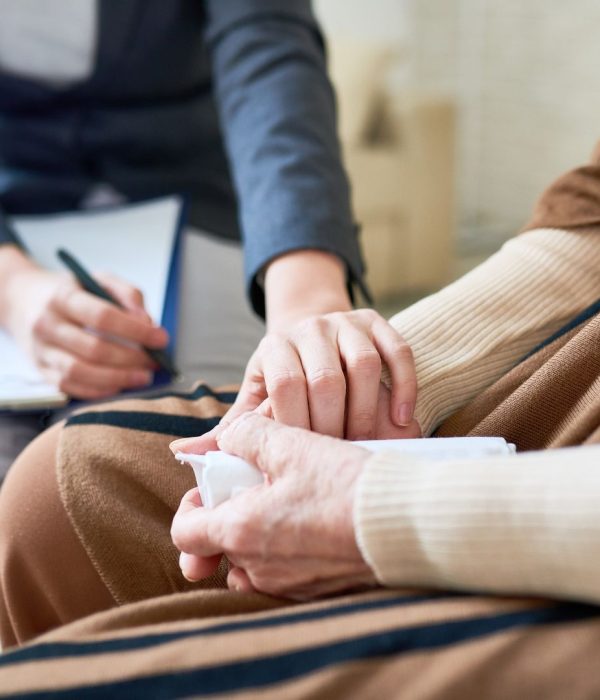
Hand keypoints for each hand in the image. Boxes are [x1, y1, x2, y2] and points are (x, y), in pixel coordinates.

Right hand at [4, 266, 168, 398]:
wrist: (23, 301)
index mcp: (63, 297)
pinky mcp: (41, 371)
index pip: (103, 316)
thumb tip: (147, 321)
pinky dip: (99, 391)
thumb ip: (127, 294)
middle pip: (94, 349)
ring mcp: (41, 351)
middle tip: (155, 362)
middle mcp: (47, 325)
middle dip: (131, 359)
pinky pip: (71, 388)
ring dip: (118, 379)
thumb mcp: (98, 279)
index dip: (136, 331)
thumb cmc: (70, 291)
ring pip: (81, 373)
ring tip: (142, 377)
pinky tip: (120, 385)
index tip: (161, 339)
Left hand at [171, 413, 377, 599]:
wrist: (406, 524)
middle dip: (232, 515)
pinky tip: (314, 522)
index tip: (214, 487)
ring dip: (261, 535)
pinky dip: (289, 550)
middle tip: (258, 487)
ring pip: (254, 562)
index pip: (186, 533)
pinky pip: (287, 574)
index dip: (191, 506)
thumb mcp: (292, 445)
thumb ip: (248, 435)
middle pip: (223, 545)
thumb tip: (229, 436)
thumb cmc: (346, 485)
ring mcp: (290, 585)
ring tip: (289, 502)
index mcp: (242, 532)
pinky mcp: (319, 591)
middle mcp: (260, 568)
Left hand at [196, 309, 415, 446]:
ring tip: (365, 445)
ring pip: (364, 365)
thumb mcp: (255, 398)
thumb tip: (183, 452)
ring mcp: (347, 323)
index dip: (295, 426)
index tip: (302, 460)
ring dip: (367, 411)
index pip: (285, 385)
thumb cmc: (283, 379)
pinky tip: (401, 419)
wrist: (314, 334)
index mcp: (274, 347)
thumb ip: (230, 428)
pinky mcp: (377, 322)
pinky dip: (403, 386)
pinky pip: (398, 350)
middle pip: (326, 378)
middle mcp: (310, 329)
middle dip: (333, 425)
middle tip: (336, 460)